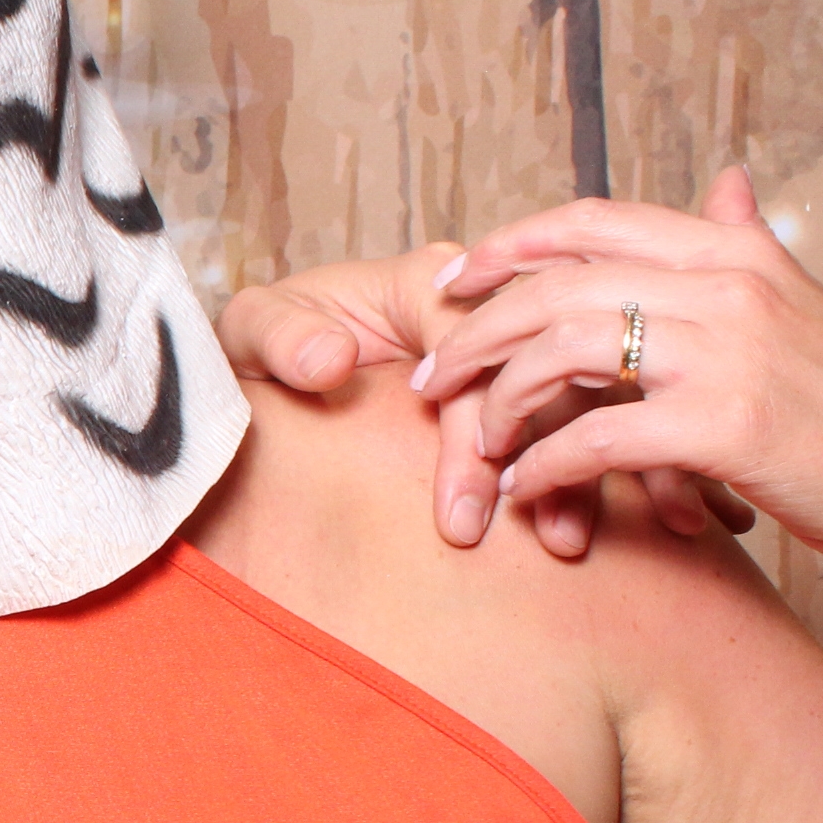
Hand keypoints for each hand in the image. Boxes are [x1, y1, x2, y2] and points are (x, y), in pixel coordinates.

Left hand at [218, 242, 573, 548]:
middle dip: (538, 455)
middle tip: (542, 536)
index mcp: (420, 283)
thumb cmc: (270, 338)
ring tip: (566, 540)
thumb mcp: (253, 327)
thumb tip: (328, 361)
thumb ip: (282, 337)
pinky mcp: (512, 377)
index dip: (467, 431)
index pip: (467, 351)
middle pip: (528, 372)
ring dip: (570, 468)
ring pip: (561, 395)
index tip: (461, 506)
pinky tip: (570, 520)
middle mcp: (476, 306)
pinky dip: (569, 465)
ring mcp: (502, 341)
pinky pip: (560, 415)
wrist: (273, 352)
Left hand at [415, 169, 822, 586]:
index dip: (511, 244)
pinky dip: (547, 464)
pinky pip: (597, 437)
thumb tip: (724, 179)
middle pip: (560, 286)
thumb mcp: (801, 307)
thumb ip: (746, 243)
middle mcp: (729, 287)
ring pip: (564, 353)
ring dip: (501, 399)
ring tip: (473, 438)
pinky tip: (524, 488)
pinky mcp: (722, 425)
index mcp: (737, 253)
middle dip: (479, 329)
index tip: (454, 278)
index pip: (596, 222)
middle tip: (432, 373)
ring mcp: (726, 353)